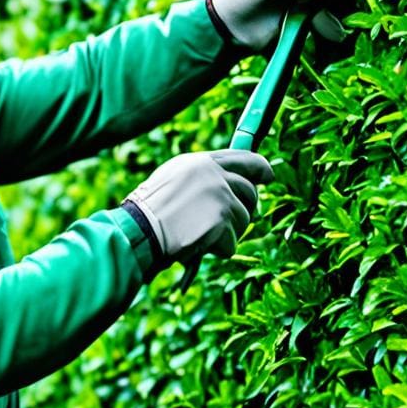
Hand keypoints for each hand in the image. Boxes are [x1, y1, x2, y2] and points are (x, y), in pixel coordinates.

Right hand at [122, 150, 272, 263]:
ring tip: (200, 233)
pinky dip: (217, 249)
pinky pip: (232, 242)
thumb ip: (203, 176)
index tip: (267, 175)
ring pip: (244, 219)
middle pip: (249, 191)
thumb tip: (233, 183)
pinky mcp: (221, 220)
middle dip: (245, 208)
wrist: (139, 230)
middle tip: (229, 222)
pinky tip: (197, 244)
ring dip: (227, 233)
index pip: (243, 158)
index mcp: (202, 162)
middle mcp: (214, 174)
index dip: (259, 167)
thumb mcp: (175, 178)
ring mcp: (220, 196)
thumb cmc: (151, 210)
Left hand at [209, 0, 346, 50]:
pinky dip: (321, 31)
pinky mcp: (290, 24)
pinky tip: (330, 37)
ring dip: (327, 22)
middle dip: (328, 9)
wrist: (227, 29)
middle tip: (336, 24)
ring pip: (319, 12)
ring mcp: (291, 5)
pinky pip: (312, 26)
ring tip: (335, 35)